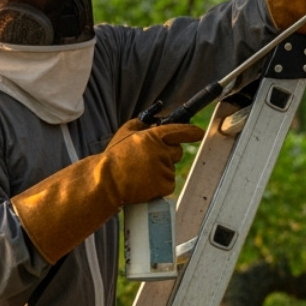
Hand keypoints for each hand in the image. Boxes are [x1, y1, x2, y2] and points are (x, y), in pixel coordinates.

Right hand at [12, 118, 203, 262]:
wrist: (106, 181)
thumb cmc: (113, 158)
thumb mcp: (124, 134)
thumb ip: (139, 123)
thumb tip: (151, 119)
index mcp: (152, 136)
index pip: (178, 130)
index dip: (191, 131)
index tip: (199, 132)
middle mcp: (160, 150)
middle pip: (178, 152)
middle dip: (169, 155)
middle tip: (151, 161)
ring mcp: (163, 168)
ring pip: (171, 169)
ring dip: (161, 172)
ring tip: (142, 174)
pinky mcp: (164, 185)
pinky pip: (169, 184)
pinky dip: (160, 186)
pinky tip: (146, 184)